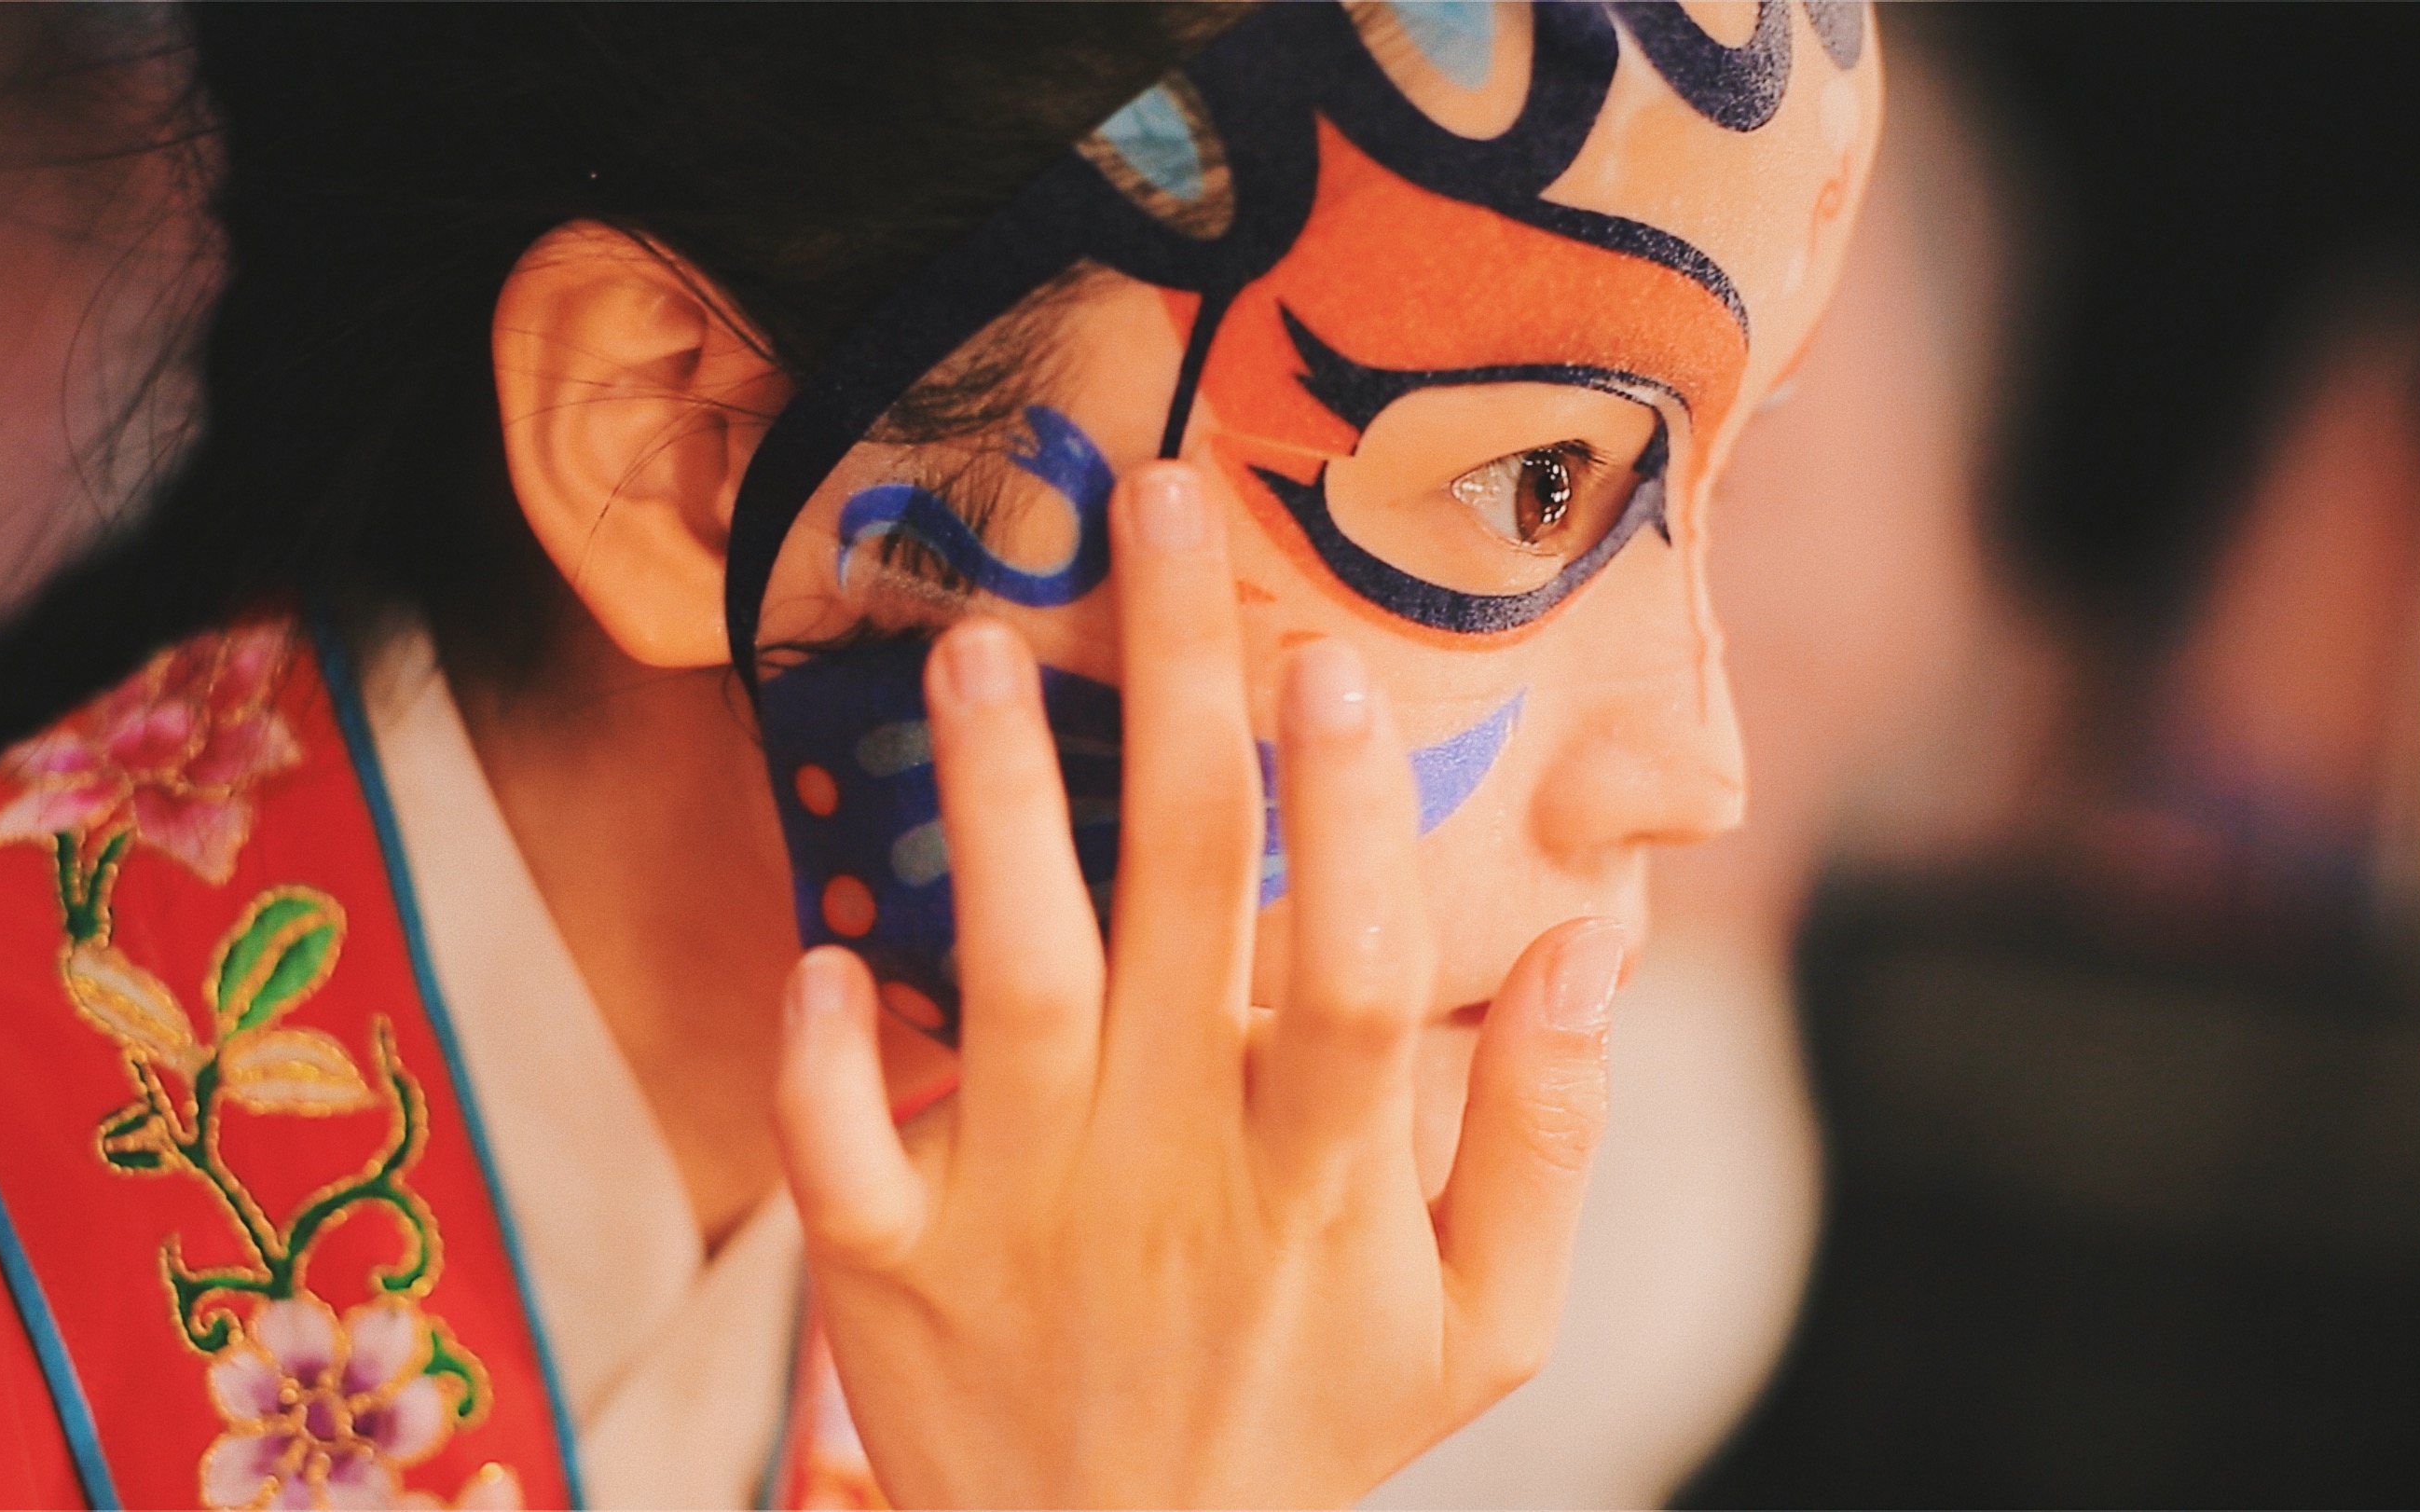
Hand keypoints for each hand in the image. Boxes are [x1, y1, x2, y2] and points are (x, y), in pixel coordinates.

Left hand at [772, 460, 1625, 1507]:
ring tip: (969, 645)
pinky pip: (840, 1143)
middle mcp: (1167, 1171)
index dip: (1351, 818)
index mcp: (1318, 1176)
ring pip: (1002, 979)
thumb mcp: (1482, 1325)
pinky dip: (824, 1049)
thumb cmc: (1310, 1430)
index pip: (1352, 970)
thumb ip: (1547, 1139)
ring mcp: (1019, 1215)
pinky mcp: (890, 1265)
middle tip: (1157, 510)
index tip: (1332, 664)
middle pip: (1179, 901)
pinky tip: (830, 947)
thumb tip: (1595, 943)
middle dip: (1173, 693)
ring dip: (986, 807)